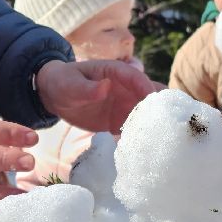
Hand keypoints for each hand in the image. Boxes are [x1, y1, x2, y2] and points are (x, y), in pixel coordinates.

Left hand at [36, 59, 156, 133]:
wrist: (55, 97)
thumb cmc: (63, 82)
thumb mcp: (70, 84)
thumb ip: (86, 87)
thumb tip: (105, 87)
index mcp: (115, 72)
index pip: (136, 77)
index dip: (146, 88)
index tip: (154, 102)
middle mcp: (126, 88)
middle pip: (151, 94)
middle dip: (161, 107)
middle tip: (166, 124)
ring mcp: (125, 105)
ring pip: (148, 113)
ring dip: (154, 123)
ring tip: (159, 140)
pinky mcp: (121, 121)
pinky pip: (135, 129)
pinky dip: (142, 136)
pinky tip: (145, 148)